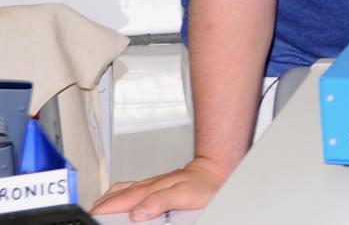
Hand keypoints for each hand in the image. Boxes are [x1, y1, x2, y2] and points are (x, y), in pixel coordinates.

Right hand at [92, 156, 234, 219]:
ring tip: (96, 208)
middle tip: (89, 215)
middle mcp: (148, 185)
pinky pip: (131, 188)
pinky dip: (119, 194)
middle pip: (117, 196)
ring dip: (107, 199)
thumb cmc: (204, 184)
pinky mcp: (156, 185)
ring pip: (122, 190)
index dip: (105, 210)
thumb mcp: (183, 194)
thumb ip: (159, 201)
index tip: (92, 217)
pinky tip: (118, 197)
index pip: (120, 201)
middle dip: (101, 205)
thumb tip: (138, 212)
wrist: (217, 172)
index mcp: (150, 189)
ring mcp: (151, 184)